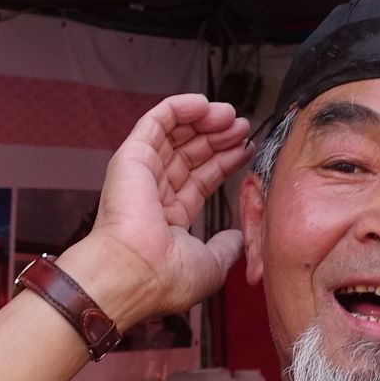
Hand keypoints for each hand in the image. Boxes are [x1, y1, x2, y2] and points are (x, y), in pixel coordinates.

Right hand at [59, 95, 251, 328]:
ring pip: (175, 134)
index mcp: (167, 219)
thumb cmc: (166, 277)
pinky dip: (180, 107)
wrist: (134, 271)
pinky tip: (205, 103)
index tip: (246, 149)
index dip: (224, 162)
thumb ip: (225, 248)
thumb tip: (237, 238)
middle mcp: (152, 194)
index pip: (199, 180)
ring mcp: (141, 173)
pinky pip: (157, 120)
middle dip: (218, 138)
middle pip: (189, 154)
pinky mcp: (132, 155)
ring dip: (204, 121)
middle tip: (242, 127)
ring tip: (231, 116)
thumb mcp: (210, 265)